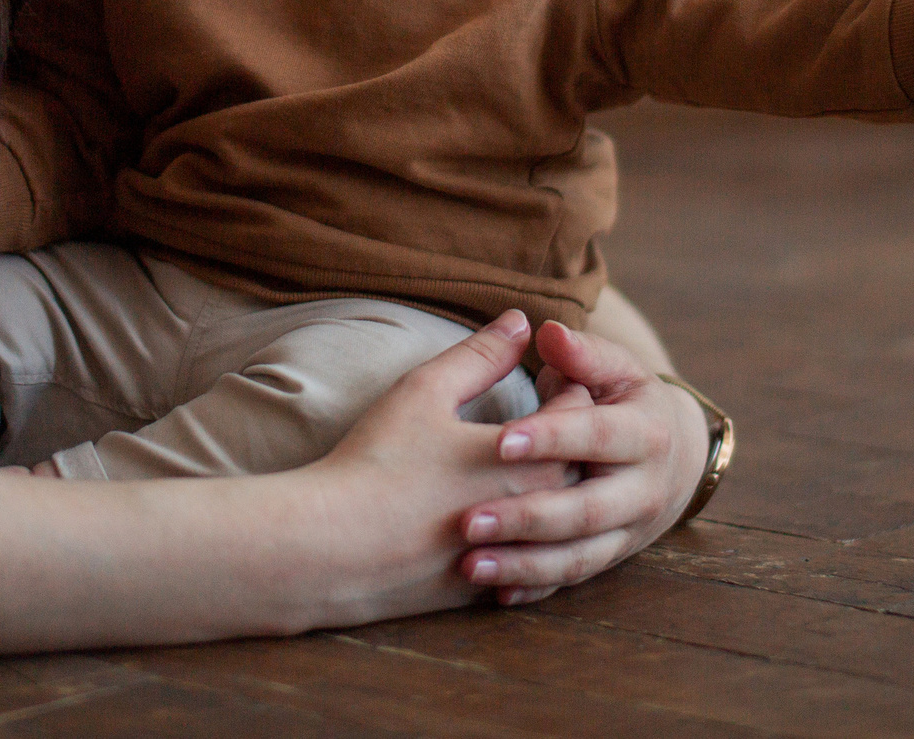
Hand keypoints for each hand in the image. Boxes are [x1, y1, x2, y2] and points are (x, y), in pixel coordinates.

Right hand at [308, 309, 578, 624]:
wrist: (333, 549)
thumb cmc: (378, 461)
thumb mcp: (426, 391)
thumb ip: (481, 354)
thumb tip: (520, 321)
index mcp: (535, 459)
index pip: (580, 412)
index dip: (567, 386)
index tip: (549, 378)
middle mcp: (540, 512)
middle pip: (578, 465)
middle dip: (567, 439)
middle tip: (544, 417)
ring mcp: (515, 557)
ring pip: (556, 519)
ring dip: (547, 492)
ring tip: (518, 469)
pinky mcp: (488, 592)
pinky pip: (525, 562)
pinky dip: (522, 540)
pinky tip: (496, 522)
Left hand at [460, 320, 708, 604]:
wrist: (674, 457)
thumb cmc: (624, 400)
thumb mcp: (615, 370)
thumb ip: (582, 354)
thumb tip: (546, 330)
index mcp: (644, 434)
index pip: (595, 436)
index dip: (551, 437)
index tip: (499, 440)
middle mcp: (641, 490)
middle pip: (585, 510)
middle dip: (527, 517)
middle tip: (467, 522)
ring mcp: (627, 531)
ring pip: (576, 556)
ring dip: (522, 564)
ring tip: (468, 564)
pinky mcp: (609, 557)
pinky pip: (570, 578)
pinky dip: (533, 587)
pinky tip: (491, 590)